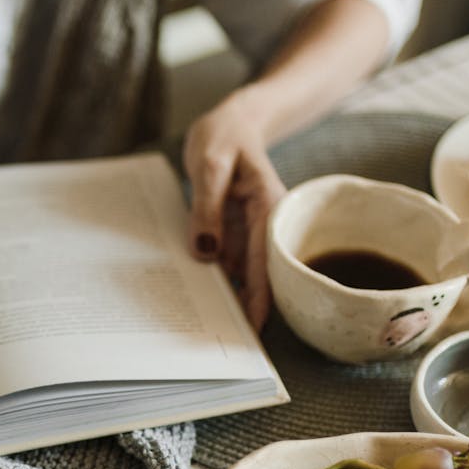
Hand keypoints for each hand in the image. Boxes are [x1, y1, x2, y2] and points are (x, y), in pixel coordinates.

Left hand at [184, 88, 286, 330]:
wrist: (233, 123)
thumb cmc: (224, 137)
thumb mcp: (209, 164)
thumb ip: (206, 206)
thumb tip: (206, 252)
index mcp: (270, 209)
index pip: (267, 262)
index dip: (261, 298)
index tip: (254, 329)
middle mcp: (266, 227)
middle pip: (259, 277)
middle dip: (245, 310)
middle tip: (227, 345)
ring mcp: (250, 234)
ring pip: (242, 276)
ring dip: (228, 301)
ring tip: (209, 334)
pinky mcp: (236, 235)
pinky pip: (226, 264)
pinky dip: (214, 281)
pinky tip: (198, 303)